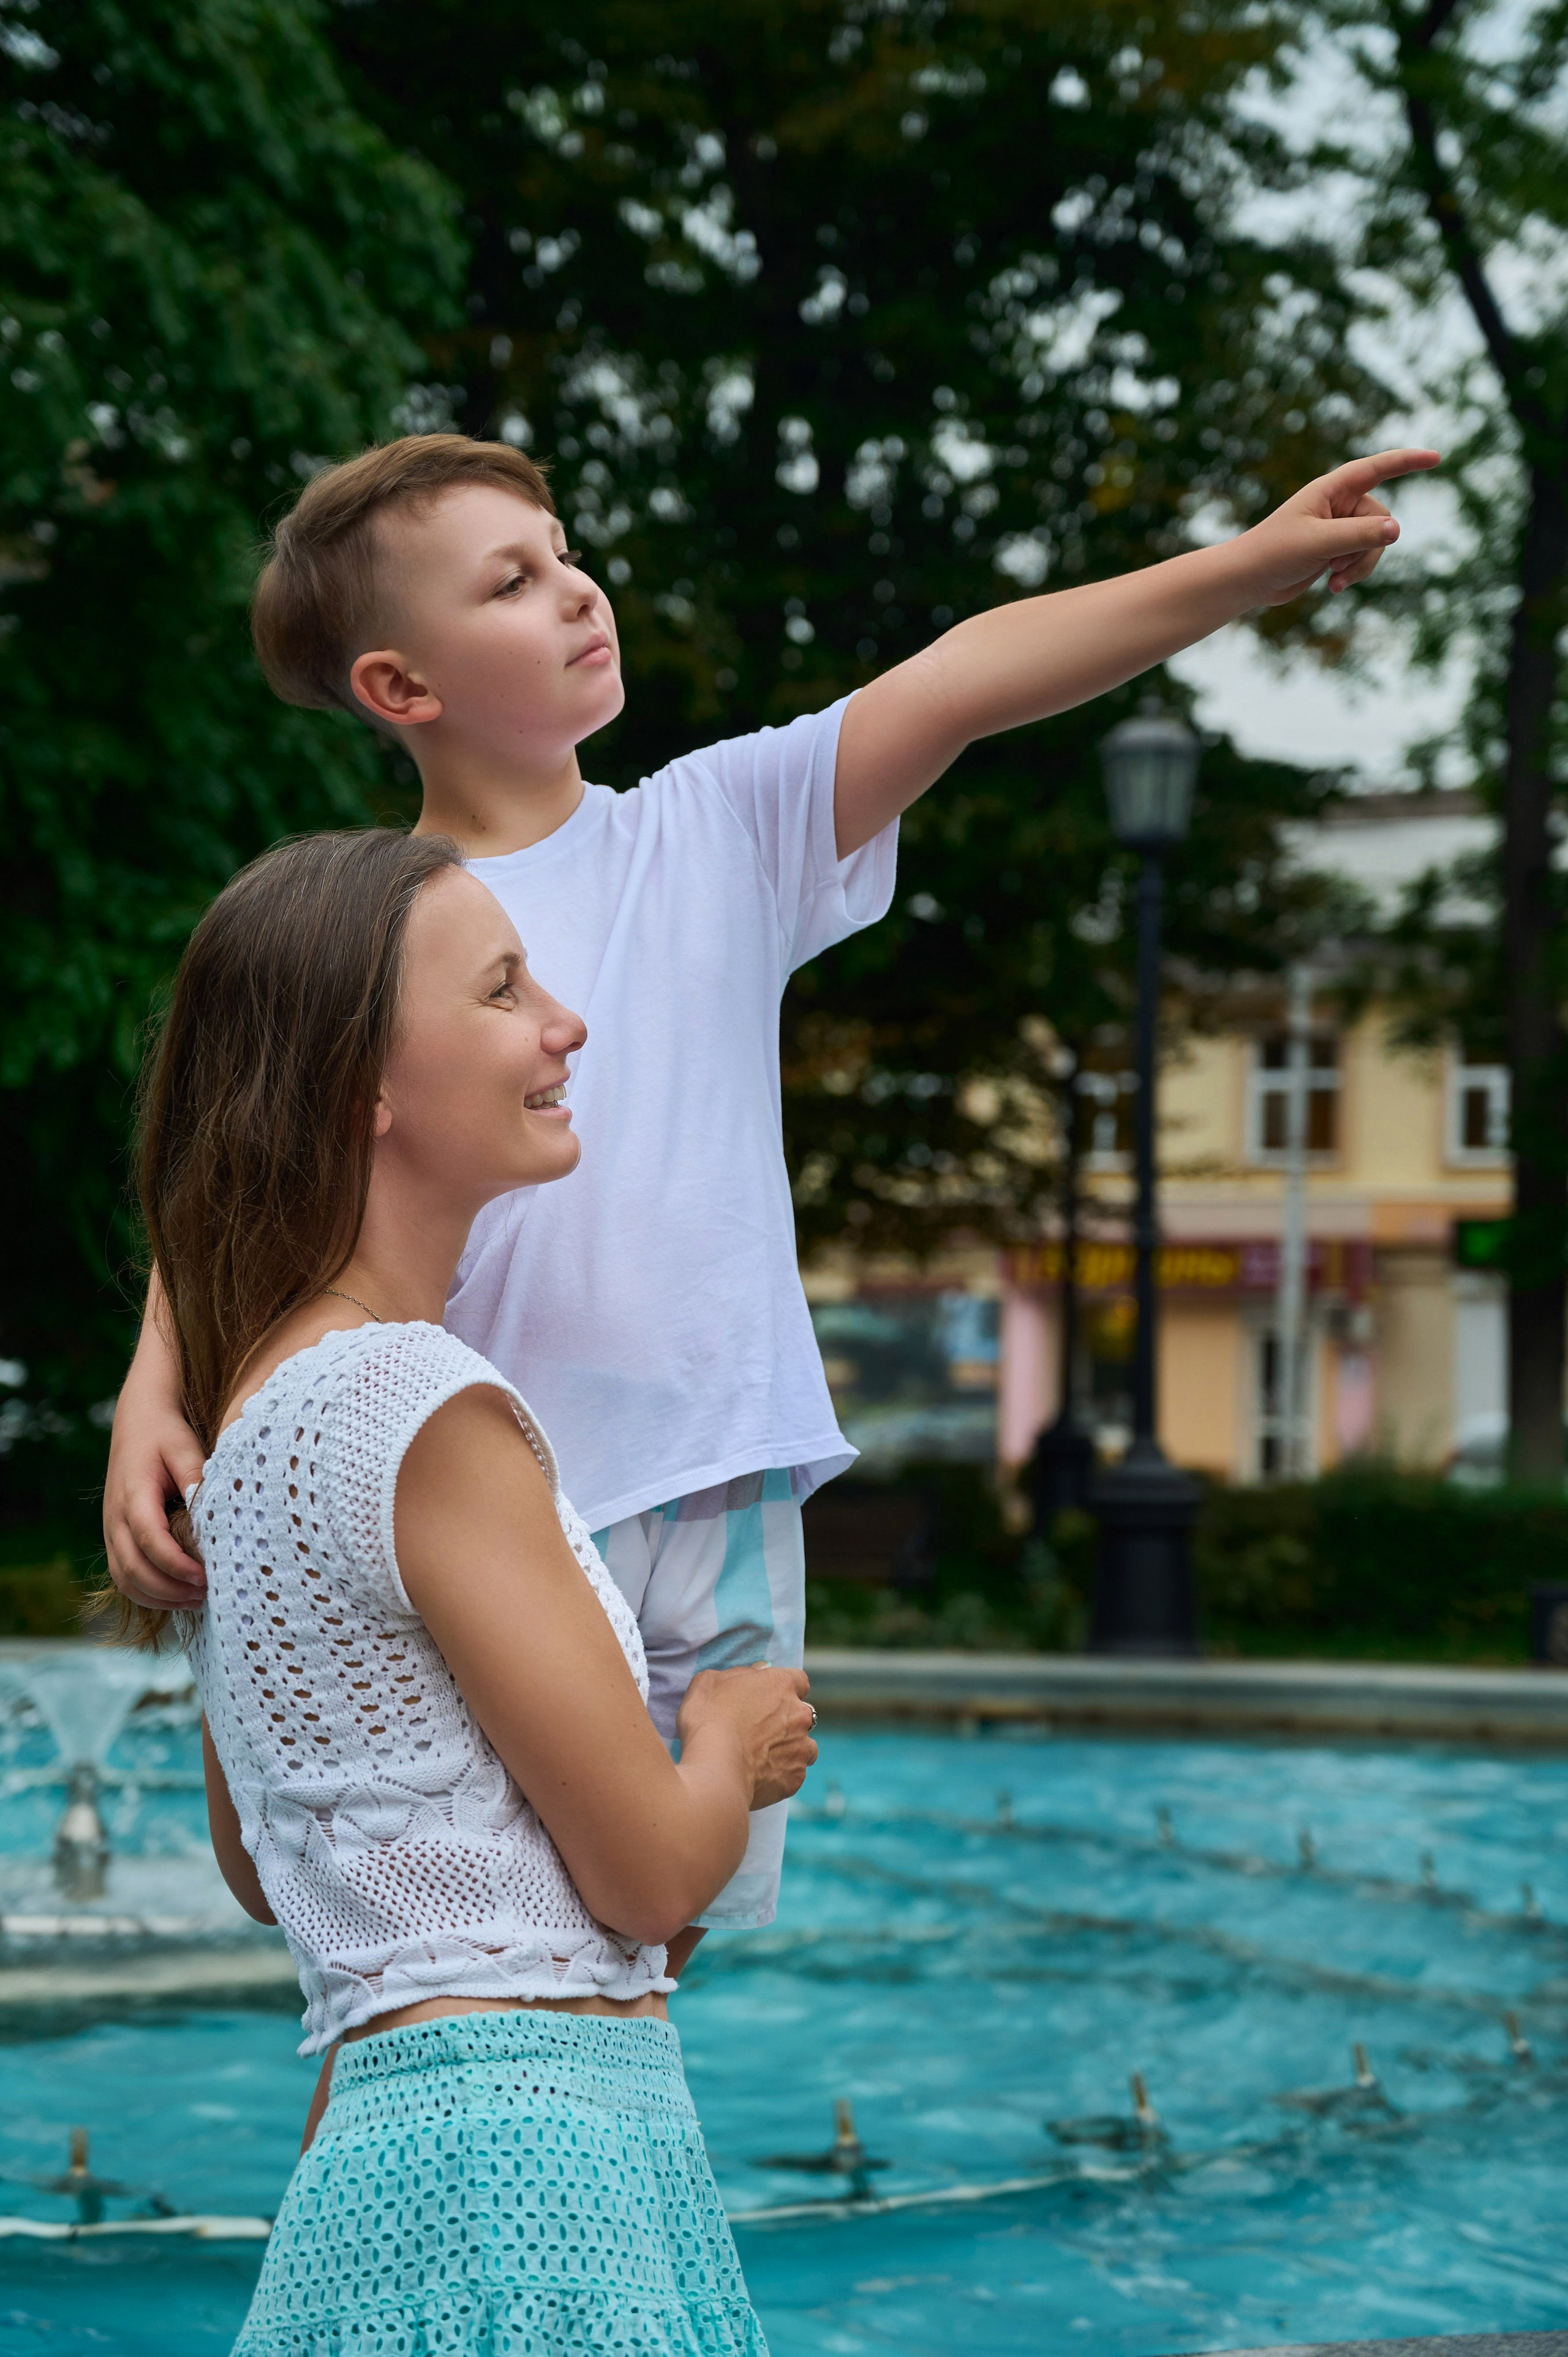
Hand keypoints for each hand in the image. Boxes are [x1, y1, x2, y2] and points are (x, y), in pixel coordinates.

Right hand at [104, 1399, 207, 1609]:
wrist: (137, 1424)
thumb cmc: (166, 1436)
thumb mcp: (184, 1448)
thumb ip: (196, 1479)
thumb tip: (211, 1517)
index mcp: (133, 1495)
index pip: (149, 1540)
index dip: (176, 1565)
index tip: (205, 1577)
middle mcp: (116, 1518)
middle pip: (134, 1568)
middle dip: (170, 1590)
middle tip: (206, 1595)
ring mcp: (111, 1531)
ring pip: (125, 1579)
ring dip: (158, 1597)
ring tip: (195, 1601)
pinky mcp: (115, 1538)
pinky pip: (123, 1576)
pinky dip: (147, 1593)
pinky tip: (177, 1596)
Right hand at [676, 1664, 817, 1810]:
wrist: (714, 1769)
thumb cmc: (708, 1719)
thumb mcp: (710, 1681)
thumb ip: (740, 1673)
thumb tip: (758, 1671)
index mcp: (781, 1685)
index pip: (798, 1681)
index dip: (784, 1689)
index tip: (769, 1698)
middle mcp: (799, 1714)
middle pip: (803, 1714)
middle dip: (787, 1720)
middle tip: (760, 1731)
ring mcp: (800, 1747)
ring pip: (805, 1746)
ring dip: (790, 1748)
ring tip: (764, 1757)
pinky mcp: (795, 1778)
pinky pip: (794, 1774)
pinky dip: (781, 1775)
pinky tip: (760, 1776)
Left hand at [1242, 447, 1440, 606]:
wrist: (1248, 580)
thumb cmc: (1274, 553)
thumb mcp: (1319, 543)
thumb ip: (1359, 535)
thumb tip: (1397, 530)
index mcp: (1332, 489)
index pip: (1377, 468)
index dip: (1407, 462)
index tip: (1436, 459)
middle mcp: (1339, 504)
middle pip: (1381, 520)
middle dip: (1369, 547)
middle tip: (1340, 566)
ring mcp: (1339, 527)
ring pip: (1376, 543)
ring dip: (1361, 565)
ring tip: (1334, 581)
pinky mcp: (1336, 549)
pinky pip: (1363, 559)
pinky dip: (1353, 574)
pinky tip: (1332, 587)